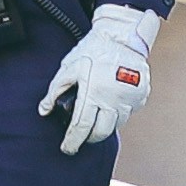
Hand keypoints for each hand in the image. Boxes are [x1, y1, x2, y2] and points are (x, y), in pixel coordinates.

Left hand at [39, 0, 159, 154]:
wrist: (123, 36)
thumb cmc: (93, 50)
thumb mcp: (68, 68)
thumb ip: (55, 90)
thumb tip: (44, 110)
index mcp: (94, 92)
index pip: (81, 126)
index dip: (73, 140)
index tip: (67, 148)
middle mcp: (115, 99)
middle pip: (101, 132)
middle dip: (89, 138)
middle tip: (81, 137)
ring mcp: (131, 98)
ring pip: (117, 124)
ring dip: (104, 125)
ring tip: (95, 118)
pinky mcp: (141, 96)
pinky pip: (128, 113)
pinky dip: (118, 114)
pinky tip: (110, 106)